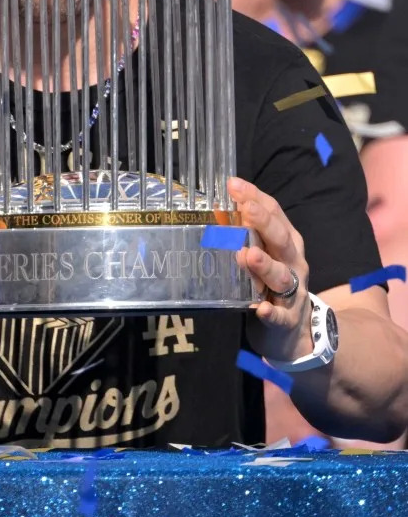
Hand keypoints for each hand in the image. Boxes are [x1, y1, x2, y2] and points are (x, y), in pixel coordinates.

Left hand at [229, 177, 312, 363]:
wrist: (294, 331)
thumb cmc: (270, 282)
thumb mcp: (263, 252)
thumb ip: (247, 231)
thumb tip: (222, 204)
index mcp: (286, 241)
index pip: (275, 213)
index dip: (255, 197)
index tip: (233, 184)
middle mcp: (292, 262)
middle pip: (281, 239)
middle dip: (264, 223)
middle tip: (246, 208)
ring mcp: (293, 292)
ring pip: (281, 277)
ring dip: (266, 265)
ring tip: (248, 255)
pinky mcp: (287, 320)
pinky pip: (281, 316)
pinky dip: (272, 313)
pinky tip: (261, 309)